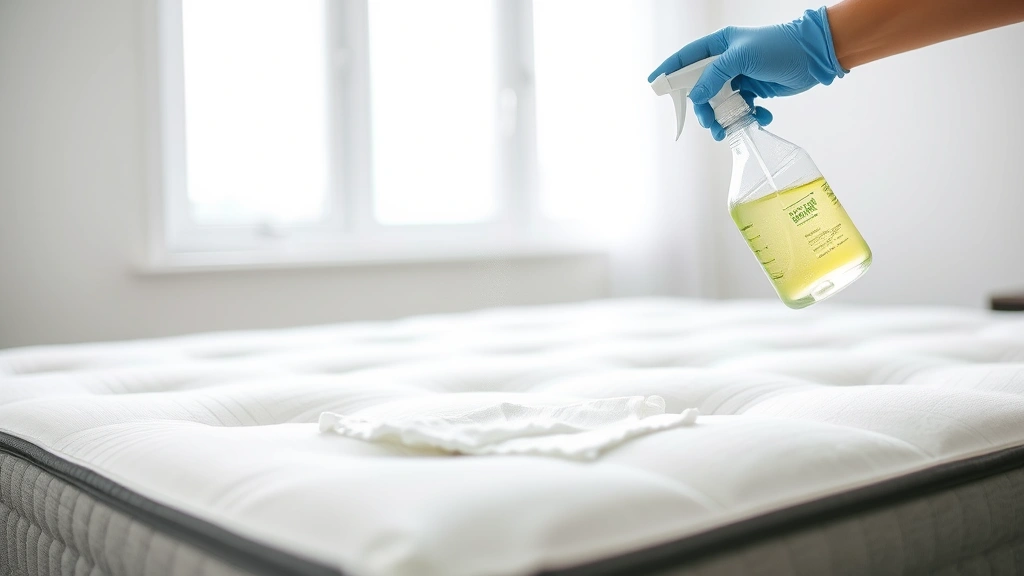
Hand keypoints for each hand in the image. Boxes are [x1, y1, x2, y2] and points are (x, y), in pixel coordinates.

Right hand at [648, 7, 845, 139]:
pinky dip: (747, 117)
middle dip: (702, 108)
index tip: (654, 85)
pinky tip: (760, 117)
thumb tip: (694, 97)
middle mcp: (727, 60)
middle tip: (708, 123)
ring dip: (722, 118)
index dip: (669, 71)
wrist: (815, 56)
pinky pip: (741, 109)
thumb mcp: (741, 57)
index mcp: (719, 44)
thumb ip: (714, 76)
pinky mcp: (755, 90)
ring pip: (719, 103)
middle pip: (701, 88)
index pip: (686, 58)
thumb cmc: (779, 47)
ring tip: (727, 130)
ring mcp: (740, 76)